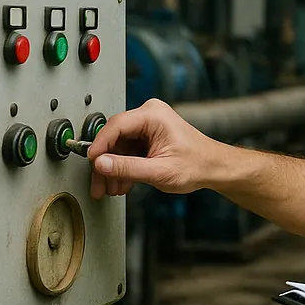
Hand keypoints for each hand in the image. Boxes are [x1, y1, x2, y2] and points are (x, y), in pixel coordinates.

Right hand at [86, 99, 238, 199]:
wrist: (213, 168)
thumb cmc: (197, 164)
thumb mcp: (159, 171)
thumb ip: (128, 168)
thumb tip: (101, 164)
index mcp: (153, 115)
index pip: (115, 126)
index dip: (99, 146)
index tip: (91, 163)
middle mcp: (149, 115)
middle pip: (113, 137)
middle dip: (105, 164)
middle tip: (98, 184)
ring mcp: (148, 125)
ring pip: (117, 146)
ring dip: (113, 169)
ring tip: (111, 189)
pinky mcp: (147, 136)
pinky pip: (126, 150)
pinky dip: (122, 167)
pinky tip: (122, 183)